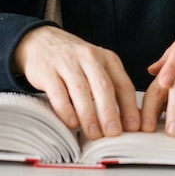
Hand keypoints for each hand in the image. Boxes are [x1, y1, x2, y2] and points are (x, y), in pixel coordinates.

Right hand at [13, 26, 140, 138]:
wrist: (41, 41)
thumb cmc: (74, 60)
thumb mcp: (97, 67)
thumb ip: (112, 88)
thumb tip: (129, 120)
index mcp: (107, 58)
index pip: (123, 84)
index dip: (129, 107)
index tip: (134, 127)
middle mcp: (89, 57)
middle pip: (103, 86)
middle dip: (110, 112)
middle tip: (114, 133)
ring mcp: (67, 63)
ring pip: (81, 90)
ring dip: (89, 115)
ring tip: (94, 134)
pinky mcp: (47, 71)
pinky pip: (58, 93)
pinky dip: (66, 110)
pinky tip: (72, 123)